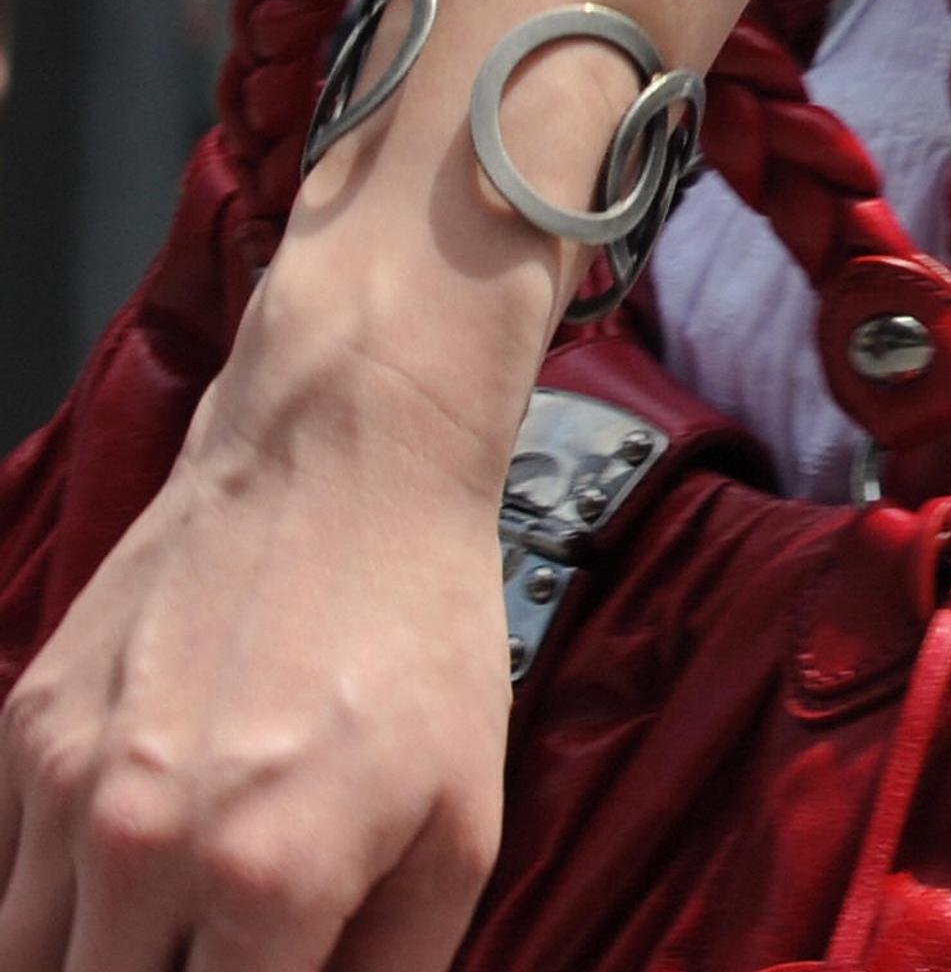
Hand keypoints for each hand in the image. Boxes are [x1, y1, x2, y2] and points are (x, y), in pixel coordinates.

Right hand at [0, 282, 518, 970]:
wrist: (340, 473)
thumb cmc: (420, 644)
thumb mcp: (460, 828)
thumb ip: (391, 967)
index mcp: (265, 884)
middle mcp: (142, 848)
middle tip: (229, 951)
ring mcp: (65, 789)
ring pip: (28, 959)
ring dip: (101, 959)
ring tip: (177, 929)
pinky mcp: (23, 737)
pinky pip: (6, 881)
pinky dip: (55, 904)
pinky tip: (130, 879)